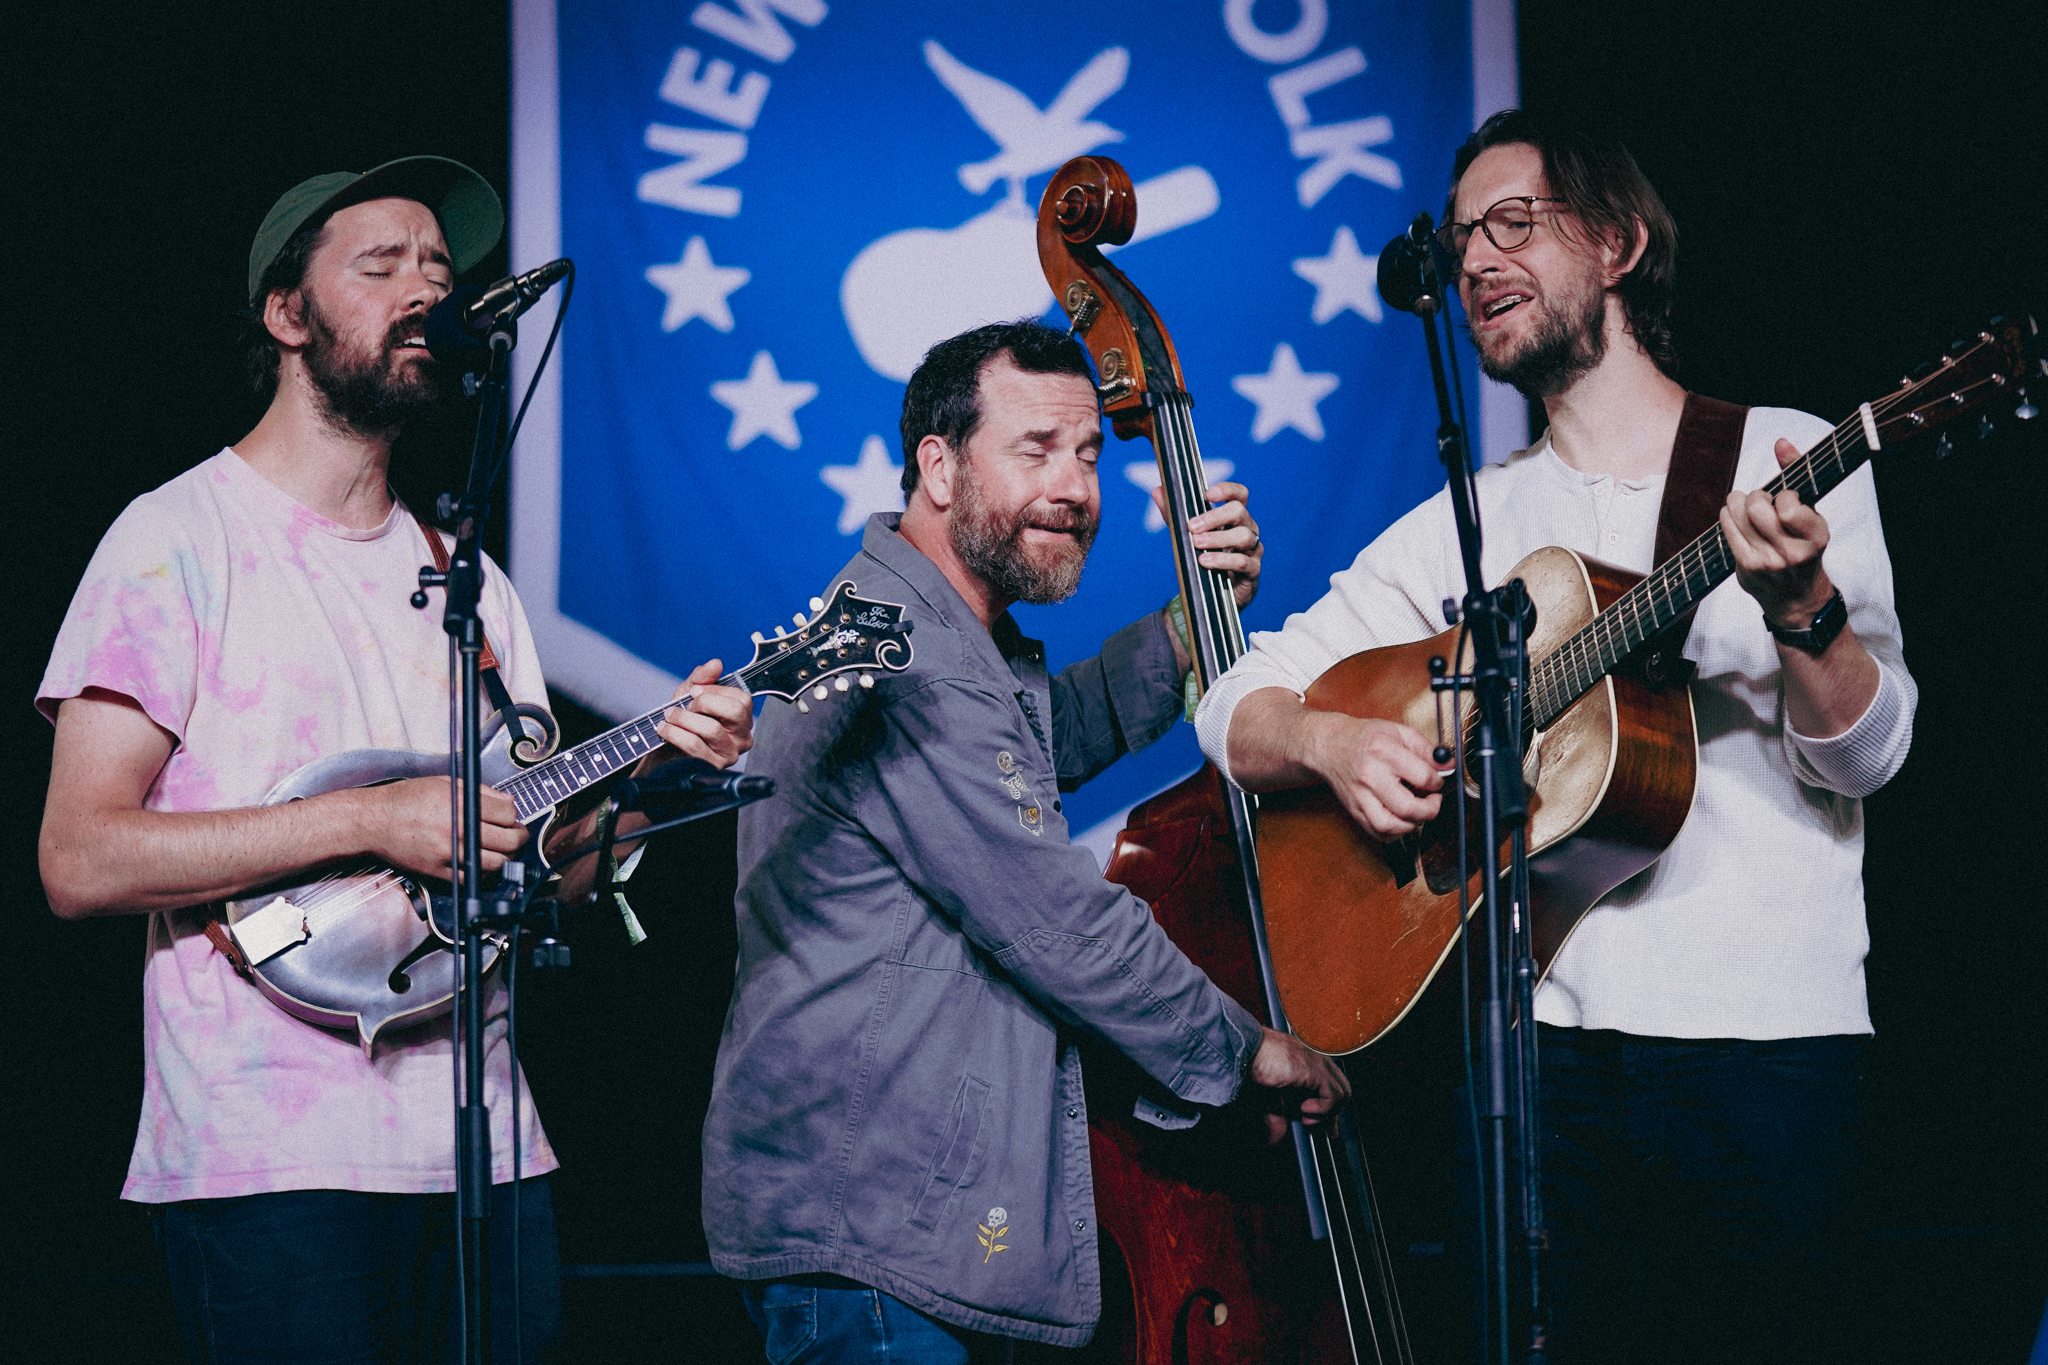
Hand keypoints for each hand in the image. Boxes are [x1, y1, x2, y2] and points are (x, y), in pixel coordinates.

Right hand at [353, 776, 527, 877]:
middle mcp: (459, 832)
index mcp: (462, 806)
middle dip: (519, 836)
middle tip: (516, 833)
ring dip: (505, 856)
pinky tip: (480, 860)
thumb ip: (481, 793)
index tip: (510, 815)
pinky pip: (474, 878)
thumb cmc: (406, 800)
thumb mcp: (445, 783)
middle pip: (510, 841)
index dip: (513, 814)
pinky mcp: (441, 873)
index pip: (509, 814)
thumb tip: (508, 802)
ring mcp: (451, 855)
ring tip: (501, 847)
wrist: (374, 822)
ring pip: (497, 863)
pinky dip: (483, 870)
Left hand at [654, 660, 754, 768]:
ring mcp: (730, 755)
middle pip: (736, 711)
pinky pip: (695, 745)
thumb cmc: (680, 723)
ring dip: (684, 718)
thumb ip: (702, 678)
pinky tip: (664, 729)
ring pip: (712, 729)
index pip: (742, 699)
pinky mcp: (712, 768)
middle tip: (687, 705)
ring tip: (669, 716)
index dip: (716, 690)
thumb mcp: (688, 694)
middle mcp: (742, 738)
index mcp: (742, 719)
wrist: (661, 753)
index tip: (695, 691)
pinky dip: (675, 733)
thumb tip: (716, 664)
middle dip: (705, 703)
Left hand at [1151, 481, 1263, 608]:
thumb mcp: (1187, 535)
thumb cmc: (1206, 556)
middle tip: (1192, 526)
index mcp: (1234, 516)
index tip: (1207, 494)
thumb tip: (1157, 491)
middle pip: (1239, 512)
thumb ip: (1174, 515)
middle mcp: (1247, 528)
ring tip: (1197, 544)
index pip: (1239, 494)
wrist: (1217, 593)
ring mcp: (1253, 549)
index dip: (1226, 490)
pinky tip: (1206, 561)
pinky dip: (1223, 561)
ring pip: (1243, 536)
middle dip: (1214, 517)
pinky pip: (1243, 562)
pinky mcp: (1253, 570)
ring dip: (1217, 539)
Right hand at [1246, 1026, 1350, 1143]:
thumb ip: (1276, 1115)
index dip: (1331, 1109)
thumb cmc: (1253, 1062)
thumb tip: (1275, 1137)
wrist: (1247, 1049)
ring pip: (1343, 1092)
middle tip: (1324, 1130)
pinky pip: (1333, 1095)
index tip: (1328, 1127)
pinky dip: (1323, 1108)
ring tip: (1307, 1118)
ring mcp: (1318, 1062)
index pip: (1331, 1086)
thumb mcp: (1267, 1096)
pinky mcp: (1316, 1069)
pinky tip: (1306, 1109)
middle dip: (1334, 1113)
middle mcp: (1316, 1058)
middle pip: (1341, 1088)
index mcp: (1307, 1060)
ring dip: (1327, 1112)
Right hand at [1308, 713, 1443, 839]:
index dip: (1438, 782)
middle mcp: (1370, 775)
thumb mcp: (1398, 732)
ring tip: (1417, 813)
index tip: (1437, 781)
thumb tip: (1448, 764)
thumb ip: (1426, 749)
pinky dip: (1394, 833)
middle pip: (1407, 807)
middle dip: (1430, 810)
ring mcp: (1360, 796)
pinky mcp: (1354, 810)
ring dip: (1411, 825)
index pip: (1423, 777)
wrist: (1330, 746)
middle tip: (1433, 801)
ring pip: (1389, 826)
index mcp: (1383, 751)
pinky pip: (1377, 833)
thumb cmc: (1365, 737)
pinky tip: (1401, 821)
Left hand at [1722, 438, 1836, 628]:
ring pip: (1738, 515)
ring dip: (1737, 502)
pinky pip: (1727, 529)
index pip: (1789, 504)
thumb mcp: (1812, 513)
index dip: (1782, 495)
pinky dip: (1727, 516)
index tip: (1785, 500)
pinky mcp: (1747, 568)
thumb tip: (1780, 442)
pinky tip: (1735, 517)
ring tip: (1745, 505)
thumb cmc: (1804, 546)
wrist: (1797, 598)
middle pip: (1757, 507)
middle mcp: (1794, 552)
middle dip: (1755, 496)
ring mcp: (1768, 562)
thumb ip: (1797, 474)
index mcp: (1817, 536)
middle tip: (1760, 500)